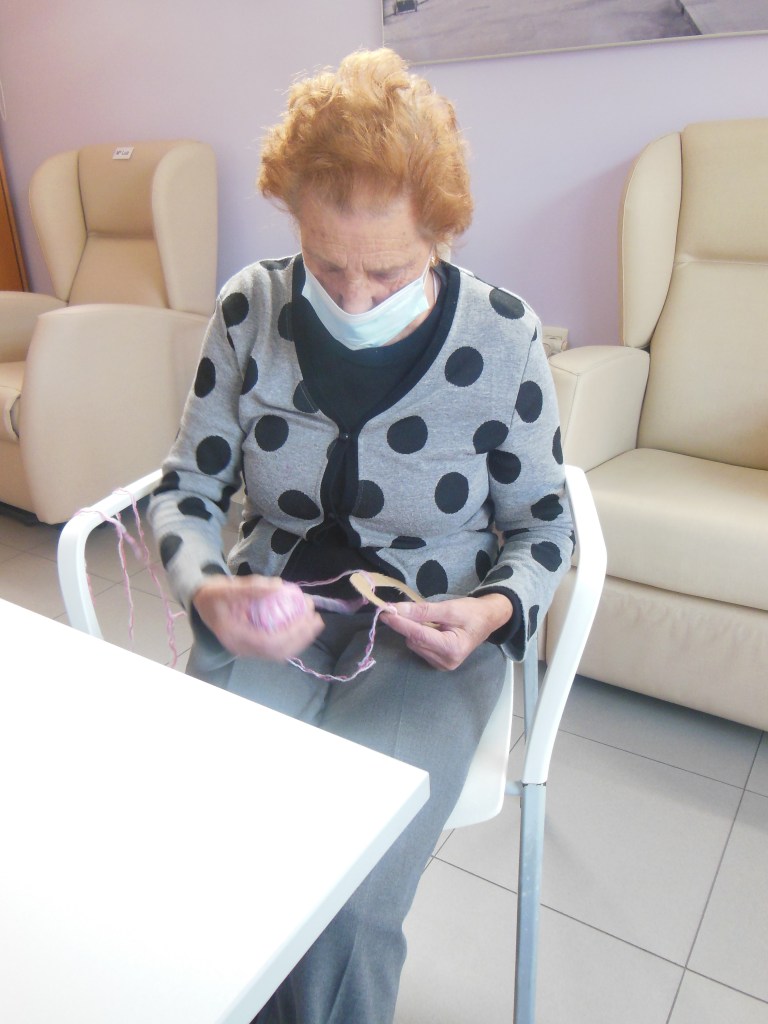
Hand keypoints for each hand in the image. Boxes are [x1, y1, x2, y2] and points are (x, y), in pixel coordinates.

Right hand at [192, 576, 323, 659]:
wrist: (202, 602)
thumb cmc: (215, 593)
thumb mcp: (230, 586)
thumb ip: (254, 588)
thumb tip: (280, 587)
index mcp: (234, 636)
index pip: (269, 642)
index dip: (292, 633)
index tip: (308, 617)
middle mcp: (241, 648)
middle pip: (278, 651)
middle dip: (301, 636)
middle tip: (316, 618)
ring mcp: (247, 650)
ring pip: (279, 653)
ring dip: (299, 639)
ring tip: (314, 622)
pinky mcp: (253, 646)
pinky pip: (276, 648)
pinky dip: (292, 639)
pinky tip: (303, 627)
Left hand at [381, 593, 512, 669]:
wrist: (488, 620)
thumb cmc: (472, 612)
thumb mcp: (449, 608)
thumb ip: (423, 610)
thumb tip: (397, 609)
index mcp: (451, 648)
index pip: (418, 635)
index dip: (399, 623)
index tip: (384, 612)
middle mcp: (445, 661)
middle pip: (414, 640)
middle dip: (409, 624)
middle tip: (412, 608)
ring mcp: (442, 665)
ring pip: (414, 644)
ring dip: (415, 630)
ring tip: (434, 621)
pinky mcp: (438, 664)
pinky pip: (419, 647)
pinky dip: (420, 636)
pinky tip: (433, 629)